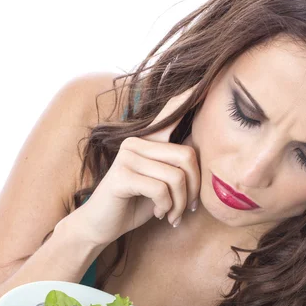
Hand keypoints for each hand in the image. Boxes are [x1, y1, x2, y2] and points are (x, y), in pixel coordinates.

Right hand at [71, 85, 200, 247]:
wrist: (100, 226)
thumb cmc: (134, 204)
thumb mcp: (160, 184)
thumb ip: (176, 168)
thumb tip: (204, 156)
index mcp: (147, 141)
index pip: (170, 114)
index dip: (187, 96)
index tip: (204, 80)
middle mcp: (136, 142)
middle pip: (187, 156)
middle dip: (194, 189)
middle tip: (188, 208)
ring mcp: (127, 156)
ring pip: (176, 177)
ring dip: (180, 204)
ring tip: (172, 214)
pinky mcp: (122, 175)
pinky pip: (161, 190)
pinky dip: (165, 207)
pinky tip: (158, 213)